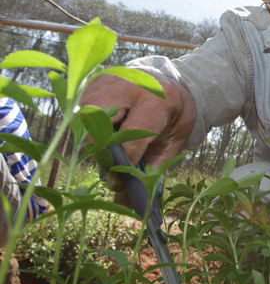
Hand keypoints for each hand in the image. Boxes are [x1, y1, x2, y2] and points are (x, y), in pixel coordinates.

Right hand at [81, 72, 195, 203]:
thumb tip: (128, 205)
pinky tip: (100, 132)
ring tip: (105, 150)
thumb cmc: (174, 117)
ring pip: (83, 111)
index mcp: (158, 101)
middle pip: (97, 117)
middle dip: (96, 148)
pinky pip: (81, 104)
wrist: (174, 86)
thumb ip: (152, 171)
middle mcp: (133, 85)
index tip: (116, 182)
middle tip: (105, 166)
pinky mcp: (98, 79)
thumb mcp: (173, 143)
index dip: (120, 164)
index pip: (129, 137)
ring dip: (88, 136)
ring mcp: (113, 78)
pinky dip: (85, 123)